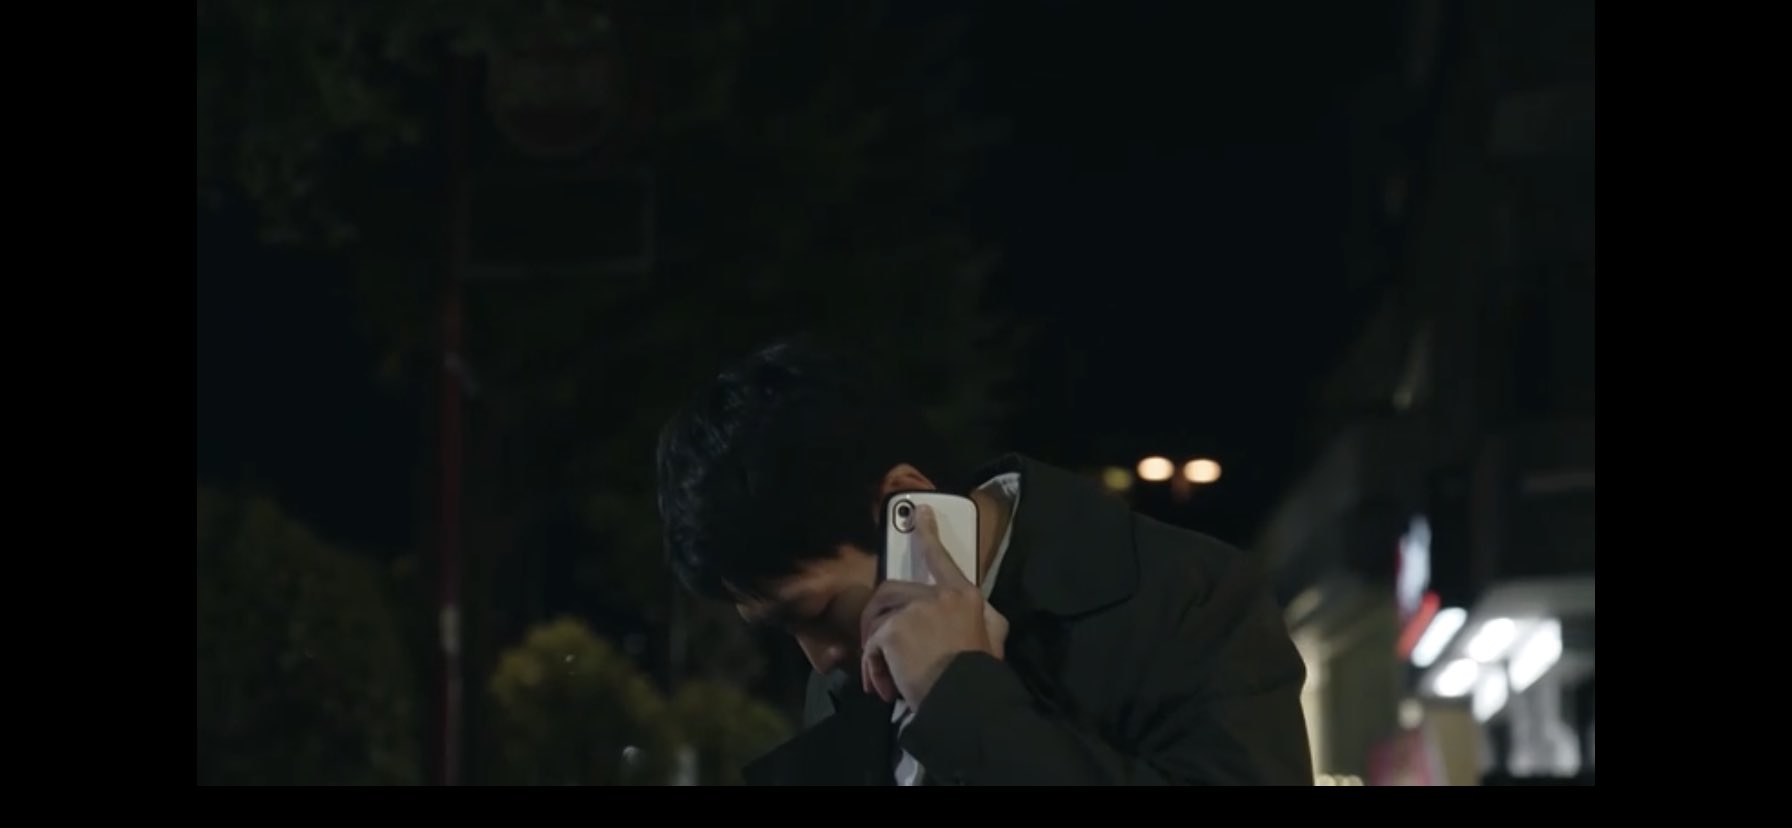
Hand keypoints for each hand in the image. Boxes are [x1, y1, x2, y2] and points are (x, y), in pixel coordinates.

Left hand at [860, 505, 1008, 708]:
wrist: (967, 698)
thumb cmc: (980, 672)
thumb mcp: (995, 638)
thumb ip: (987, 618)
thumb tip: (984, 609)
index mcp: (964, 595)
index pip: (941, 558)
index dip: (928, 534)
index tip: (920, 514)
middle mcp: (938, 595)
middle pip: (892, 590)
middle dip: (877, 616)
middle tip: (874, 642)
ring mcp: (914, 610)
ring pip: (878, 617)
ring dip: (874, 646)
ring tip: (881, 672)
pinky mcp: (893, 629)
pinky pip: (872, 646)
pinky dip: (873, 668)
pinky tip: (884, 686)